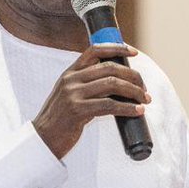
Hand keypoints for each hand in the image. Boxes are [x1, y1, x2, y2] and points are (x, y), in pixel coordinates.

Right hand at [32, 43, 150, 159]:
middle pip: (109, 68)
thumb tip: (117, 82)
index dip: (117, 48)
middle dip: (132, 76)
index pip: (94, 51)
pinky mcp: (77, 111)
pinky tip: (138, 111)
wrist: (43, 139)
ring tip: (145, 99)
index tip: (135, 52)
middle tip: (144, 88)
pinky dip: (127, 108)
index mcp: (70, 73)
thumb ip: (86, 84)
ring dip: (134, 91)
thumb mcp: (69, 94)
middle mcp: (71, 80)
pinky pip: (109, 105)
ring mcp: (73, 94)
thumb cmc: (61, 119)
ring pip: (112, 84)